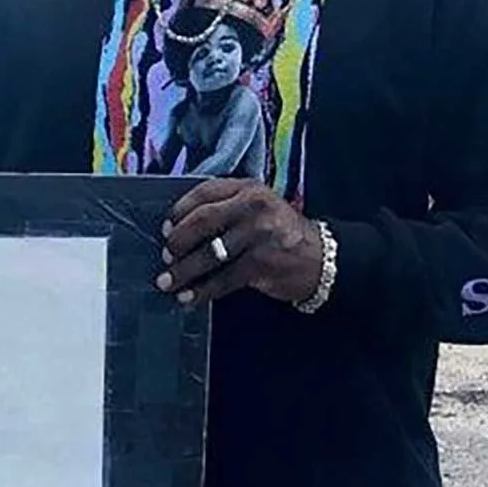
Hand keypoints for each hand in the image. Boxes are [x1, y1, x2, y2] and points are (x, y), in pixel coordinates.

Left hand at [155, 178, 324, 306]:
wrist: (321, 258)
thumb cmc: (280, 233)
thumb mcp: (259, 207)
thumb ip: (226, 208)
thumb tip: (178, 229)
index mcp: (248, 188)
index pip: (204, 192)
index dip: (179, 211)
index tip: (165, 228)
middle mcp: (253, 207)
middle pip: (202, 221)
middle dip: (177, 242)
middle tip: (166, 257)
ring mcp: (259, 235)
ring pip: (210, 254)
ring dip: (184, 271)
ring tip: (168, 282)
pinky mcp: (262, 264)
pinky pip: (223, 279)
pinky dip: (202, 291)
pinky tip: (189, 298)